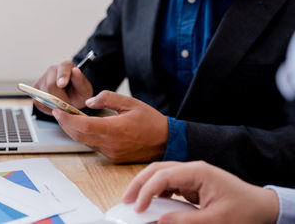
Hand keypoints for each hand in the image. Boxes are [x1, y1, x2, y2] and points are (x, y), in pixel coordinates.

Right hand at [34, 61, 92, 113]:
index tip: (62, 84)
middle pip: (51, 85)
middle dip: (59, 99)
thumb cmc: (78, 93)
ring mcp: (42, 79)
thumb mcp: (85, 89)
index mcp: (66, 66)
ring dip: (53, 104)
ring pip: (43, 94)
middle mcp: (53, 70)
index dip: (62, 77)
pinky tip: (55, 107)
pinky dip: (47, 108)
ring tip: (62, 107)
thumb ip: (81, 81)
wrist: (71, 98)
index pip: (62, 70)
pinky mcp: (36, 90)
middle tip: (67, 107)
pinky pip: (38, 101)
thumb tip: (75, 71)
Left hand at [52, 91, 168, 162]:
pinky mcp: (113, 157)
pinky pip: (94, 146)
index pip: (82, 125)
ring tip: (68, 117)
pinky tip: (85, 127)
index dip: (66, 119)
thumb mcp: (130, 102)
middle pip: (79, 136)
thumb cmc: (151, 121)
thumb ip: (107, 98)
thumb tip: (89, 102)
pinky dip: (86, 136)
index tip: (57, 110)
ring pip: (85, 142)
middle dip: (65, 124)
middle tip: (59, 112)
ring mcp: (111, 153)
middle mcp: (110, 144)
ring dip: (74, 130)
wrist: (166, 141)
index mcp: (114, 129)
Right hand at [122, 161, 278, 223]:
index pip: (163, 175)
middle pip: (157, 169)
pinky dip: (157, 190)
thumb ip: (185, 221)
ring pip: (161, 174)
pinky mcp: (192, 182)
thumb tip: (159, 221)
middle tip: (126, 200)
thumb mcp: (215, 220)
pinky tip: (152, 201)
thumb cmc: (244, 210)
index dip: (147, 191)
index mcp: (198, 172)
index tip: (137, 208)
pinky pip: (169, 182)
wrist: (262, 207)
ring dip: (146, 185)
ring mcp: (192, 174)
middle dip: (139, 183)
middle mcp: (192, 169)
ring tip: (135, 201)